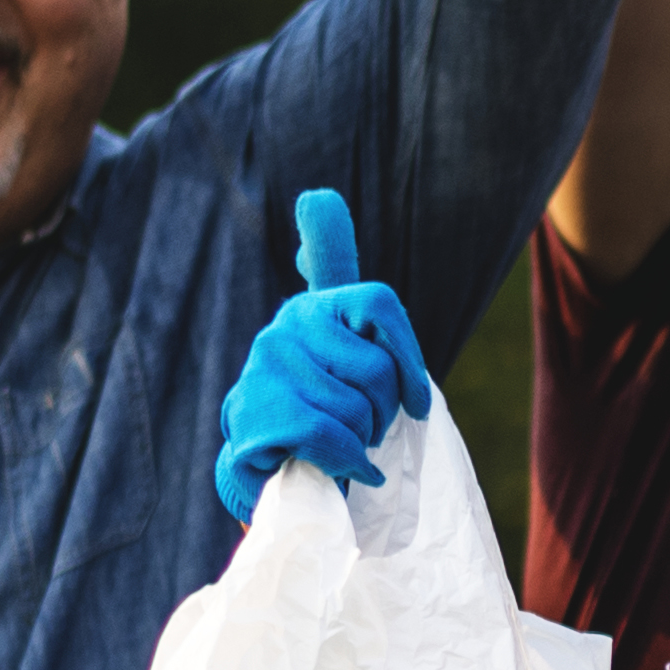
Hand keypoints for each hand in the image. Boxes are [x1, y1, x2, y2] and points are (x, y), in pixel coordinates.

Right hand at [217, 190, 432, 522]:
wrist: (275, 472)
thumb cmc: (326, 411)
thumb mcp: (347, 346)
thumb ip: (336, 274)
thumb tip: (318, 197)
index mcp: (314, 308)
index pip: (378, 303)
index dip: (408, 357)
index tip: (417, 403)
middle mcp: (283, 329)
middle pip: (377, 371)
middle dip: (385, 415)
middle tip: (363, 429)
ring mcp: (262, 370)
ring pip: (354, 409)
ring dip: (361, 442)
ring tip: (339, 446)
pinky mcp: (252, 415)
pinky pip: (325, 435)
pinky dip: (344, 461)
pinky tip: (337, 468)